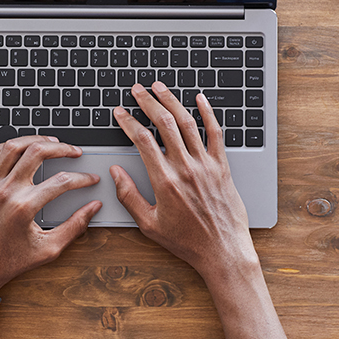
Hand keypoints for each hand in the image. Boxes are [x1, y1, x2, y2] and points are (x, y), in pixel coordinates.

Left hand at [0, 136, 102, 293]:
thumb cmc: (8, 262)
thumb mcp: (48, 249)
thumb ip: (74, 227)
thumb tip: (92, 208)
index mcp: (24, 207)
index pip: (62, 181)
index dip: (82, 178)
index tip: (90, 179)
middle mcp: (6, 191)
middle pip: (38, 152)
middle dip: (62, 148)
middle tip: (74, 151)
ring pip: (13, 146)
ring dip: (35, 140)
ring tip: (51, 142)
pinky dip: (8, 146)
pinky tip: (21, 148)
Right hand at [111, 83, 256, 278]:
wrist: (222, 250)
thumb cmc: (186, 241)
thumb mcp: (148, 224)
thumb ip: (129, 196)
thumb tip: (116, 173)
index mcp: (165, 181)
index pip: (142, 140)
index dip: (128, 121)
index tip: (120, 113)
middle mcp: (186, 168)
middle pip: (164, 123)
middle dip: (148, 102)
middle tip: (138, 90)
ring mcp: (206, 165)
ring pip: (187, 122)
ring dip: (172, 101)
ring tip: (160, 88)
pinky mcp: (222, 166)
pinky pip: (215, 133)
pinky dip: (208, 113)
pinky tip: (200, 99)